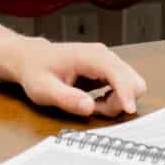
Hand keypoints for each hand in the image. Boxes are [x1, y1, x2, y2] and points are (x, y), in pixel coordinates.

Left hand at [10, 36, 146, 116]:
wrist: (32, 58)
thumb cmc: (36, 71)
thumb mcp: (43, 89)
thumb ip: (66, 98)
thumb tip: (89, 107)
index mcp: (89, 56)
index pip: (117, 73)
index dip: (126, 92)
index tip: (128, 110)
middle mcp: (104, 55)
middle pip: (133, 80)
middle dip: (120, 101)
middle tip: (95, 108)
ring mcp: (108, 61)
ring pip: (132, 85)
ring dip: (116, 101)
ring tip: (91, 103)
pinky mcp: (109, 69)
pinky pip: (125, 87)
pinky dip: (115, 99)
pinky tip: (96, 100)